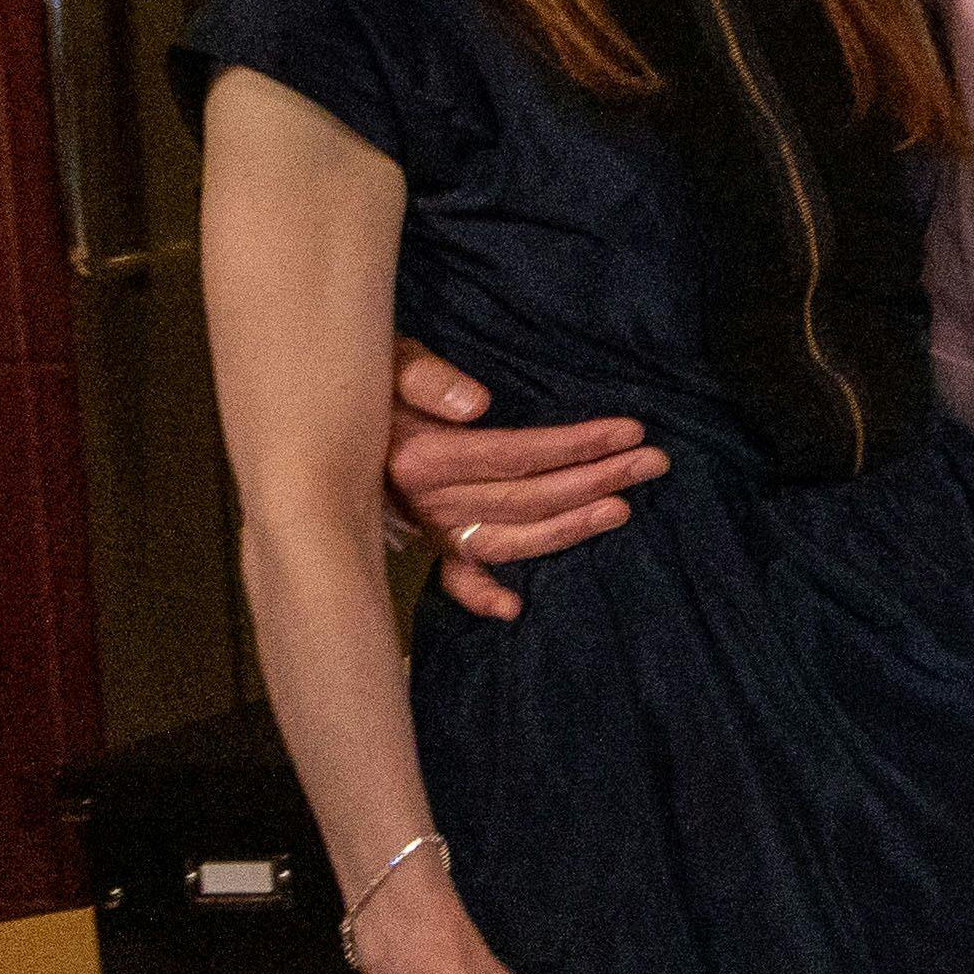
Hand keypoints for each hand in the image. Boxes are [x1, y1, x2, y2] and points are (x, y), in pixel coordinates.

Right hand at [386, 344, 654, 624]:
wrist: (320, 420)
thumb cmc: (365, 382)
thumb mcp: (386, 363)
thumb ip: (423, 378)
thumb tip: (476, 403)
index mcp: (421, 458)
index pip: (516, 456)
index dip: (576, 446)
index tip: (629, 432)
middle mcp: (427, 501)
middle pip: (527, 497)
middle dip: (596, 480)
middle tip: (653, 463)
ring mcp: (429, 526)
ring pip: (510, 537)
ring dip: (570, 528)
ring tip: (624, 507)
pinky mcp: (426, 539)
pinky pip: (453, 576)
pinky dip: (478, 595)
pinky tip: (513, 610)